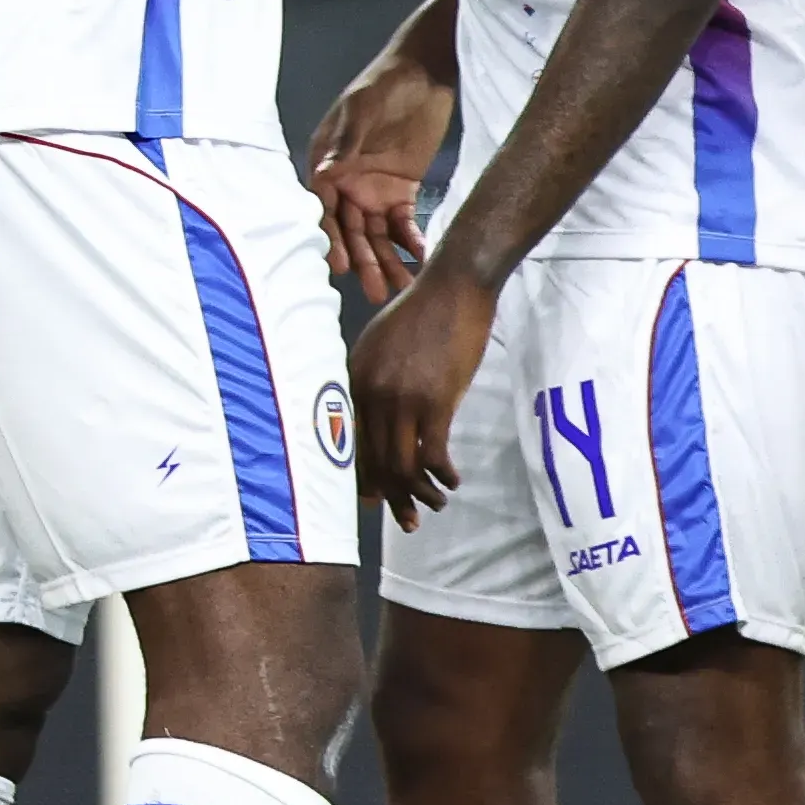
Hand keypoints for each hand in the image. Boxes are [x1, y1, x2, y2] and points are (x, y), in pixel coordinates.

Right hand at [306, 46, 453, 302]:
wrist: (426, 71)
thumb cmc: (386, 83)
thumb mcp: (364, 107)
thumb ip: (346, 141)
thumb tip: (323, 173)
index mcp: (328, 163)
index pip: (325, 208)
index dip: (332, 238)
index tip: (341, 266)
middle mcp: (346, 183)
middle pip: (352, 230)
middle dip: (363, 261)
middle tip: (378, 291)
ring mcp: (374, 189)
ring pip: (378, 235)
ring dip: (388, 262)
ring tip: (402, 288)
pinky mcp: (402, 191)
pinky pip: (404, 225)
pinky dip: (412, 243)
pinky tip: (422, 261)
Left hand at [350, 264, 496, 527]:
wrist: (454, 286)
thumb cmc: (422, 312)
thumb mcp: (381, 344)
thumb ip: (372, 380)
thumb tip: (378, 420)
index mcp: (353, 380)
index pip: (350, 445)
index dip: (363, 480)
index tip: (375, 502)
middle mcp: (371, 394)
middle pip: (376, 462)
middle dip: (393, 497)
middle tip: (408, 519)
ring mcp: (402, 399)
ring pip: (402, 465)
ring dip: (420, 493)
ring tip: (436, 503)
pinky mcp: (435, 401)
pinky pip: (433, 455)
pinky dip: (443, 475)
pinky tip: (453, 480)